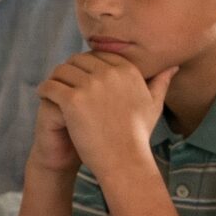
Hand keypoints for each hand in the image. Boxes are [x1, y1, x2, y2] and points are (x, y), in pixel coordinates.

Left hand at [39, 52, 174, 179]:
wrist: (124, 161)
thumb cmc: (137, 136)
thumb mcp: (153, 105)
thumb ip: (161, 82)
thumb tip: (172, 66)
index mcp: (127, 70)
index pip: (99, 55)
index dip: (87, 65)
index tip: (80, 77)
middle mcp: (110, 73)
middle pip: (78, 60)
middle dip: (70, 69)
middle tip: (62, 81)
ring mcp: (91, 85)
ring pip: (62, 70)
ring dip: (55, 77)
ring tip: (51, 87)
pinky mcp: (73, 100)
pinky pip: (51, 86)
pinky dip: (44, 89)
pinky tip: (43, 95)